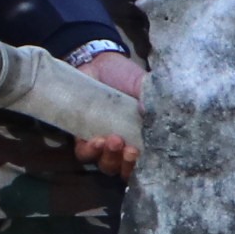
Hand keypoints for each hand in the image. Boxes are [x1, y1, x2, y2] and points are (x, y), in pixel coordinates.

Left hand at [78, 51, 144, 180]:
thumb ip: (152, 99)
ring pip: (106, 165)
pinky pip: (84, 154)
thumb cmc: (126, 78)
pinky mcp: (82, 137)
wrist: (97, 64)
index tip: (149, 154)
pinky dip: (90, 151)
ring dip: (110, 158)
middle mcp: (125, 145)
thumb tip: (150, 112)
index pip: (148, 162)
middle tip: (131, 150)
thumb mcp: (144, 86)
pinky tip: (95, 140)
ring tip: (113, 140)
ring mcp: (103, 143)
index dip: (149, 165)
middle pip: (126, 169)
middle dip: (128, 164)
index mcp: (143, 137)